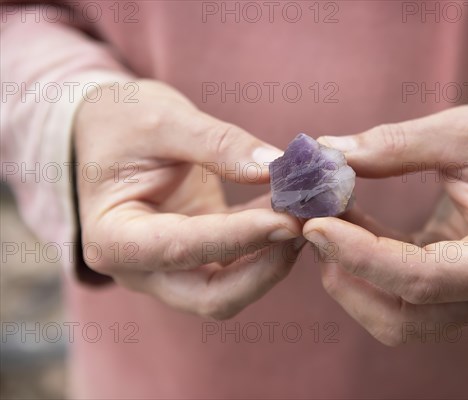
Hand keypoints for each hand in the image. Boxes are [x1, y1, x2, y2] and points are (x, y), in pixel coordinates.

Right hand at [74, 80, 303, 318]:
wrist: (110, 131)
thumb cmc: (122, 121)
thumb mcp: (163, 119)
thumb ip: (218, 144)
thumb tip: (276, 168)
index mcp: (113, 238)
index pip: (181, 249)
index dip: (239, 237)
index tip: (286, 219)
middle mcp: (140, 268)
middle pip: (212, 295)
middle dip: (265, 267)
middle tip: (305, 226)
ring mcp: (171, 269)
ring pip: (233, 288)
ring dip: (274, 257)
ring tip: (308, 214)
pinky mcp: (199, 257)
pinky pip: (241, 262)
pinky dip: (270, 242)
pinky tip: (293, 209)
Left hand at [303, 99, 467, 344]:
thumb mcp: (465, 131)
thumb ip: (397, 145)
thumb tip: (328, 153)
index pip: (423, 279)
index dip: (361, 255)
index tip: (315, 224)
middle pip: (401, 317)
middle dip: (347, 275)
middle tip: (312, 223)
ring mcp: (467, 297)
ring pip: (391, 317)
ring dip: (348, 276)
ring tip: (323, 220)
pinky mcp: (445, 287)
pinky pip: (392, 293)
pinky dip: (359, 264)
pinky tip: (341, 224)